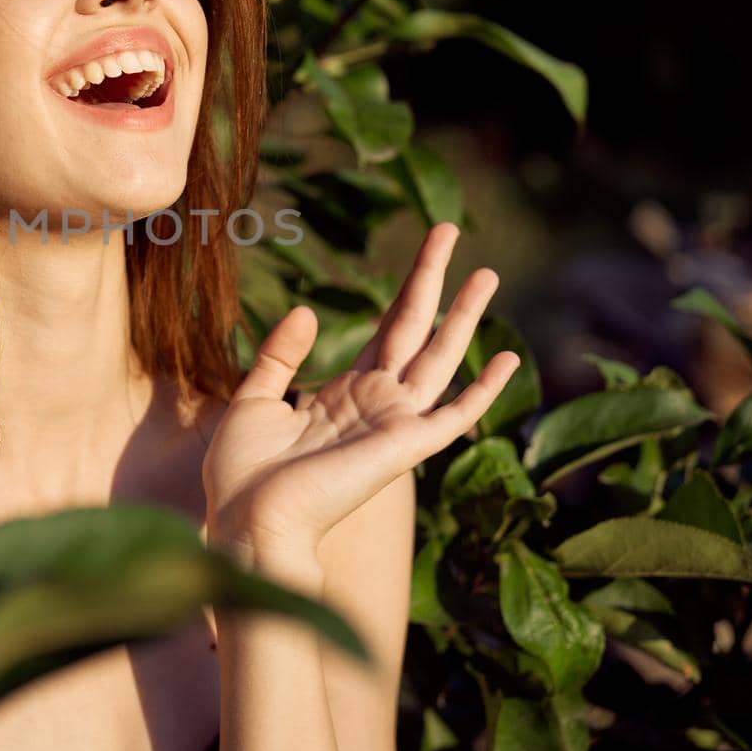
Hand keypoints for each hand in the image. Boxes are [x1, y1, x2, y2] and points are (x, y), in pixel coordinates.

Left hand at [201, 222, 520, 561]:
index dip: (406, 290)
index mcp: (344, 395)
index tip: (424, 249)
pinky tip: (508, 358)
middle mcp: (376, 405)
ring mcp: (394, 423)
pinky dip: (483, 390)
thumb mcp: (254, 400)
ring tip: (488, 273)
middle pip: (416, 328)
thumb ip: (280, 355)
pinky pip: (455, 416)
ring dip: (466, 315)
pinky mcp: (404, 447)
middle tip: (450, 230)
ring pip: (440, 357)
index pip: (386, 330)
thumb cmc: (243, 475)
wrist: (247, 521)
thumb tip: (308, 310)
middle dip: (434, 279)